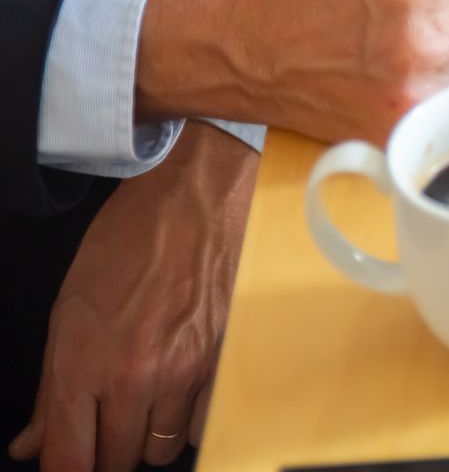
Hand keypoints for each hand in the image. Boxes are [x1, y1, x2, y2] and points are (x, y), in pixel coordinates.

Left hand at [9, 123, 255, 471]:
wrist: (195, 196)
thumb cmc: (126, 240)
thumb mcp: (67, 311)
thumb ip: (49, 388)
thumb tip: (32, 442)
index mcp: (82, 366)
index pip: (69, 462)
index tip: (66, 464)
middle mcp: (134, 379)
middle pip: (116, 462)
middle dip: (102, 451)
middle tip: (100, 422)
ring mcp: (185, 372)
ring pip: (161, 448)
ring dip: (146, 435)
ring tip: (142, 401)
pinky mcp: (224, 360)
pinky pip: (203, 424)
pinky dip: (188, 420)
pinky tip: (180, 393)